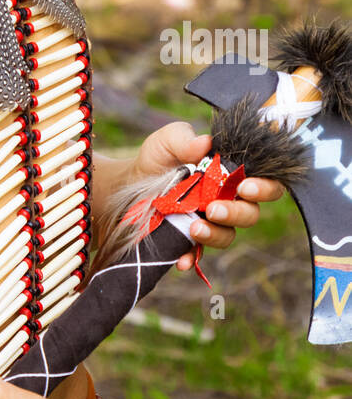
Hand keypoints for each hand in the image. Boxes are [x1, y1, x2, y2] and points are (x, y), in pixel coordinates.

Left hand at [131, 121, 284, 272]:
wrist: (133, 179)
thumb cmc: (160, 156)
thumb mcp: (169, 140)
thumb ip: (186, 138)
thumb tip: (204, 143)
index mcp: (231, 174)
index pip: (264, 183)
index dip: (264, 188)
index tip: (246, 186)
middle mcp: (228, 200)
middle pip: (250, 214)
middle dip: (236, 213)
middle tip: (214, 209)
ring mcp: (211, 222)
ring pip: (228, 235)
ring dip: (215, 234)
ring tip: (194, 227)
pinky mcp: (192, 240)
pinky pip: (198, 255)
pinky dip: (192, 258)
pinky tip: (182, 260)